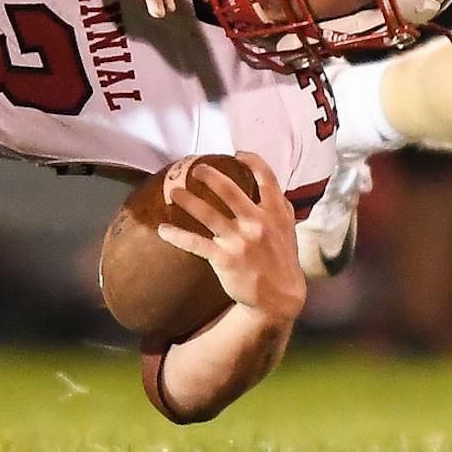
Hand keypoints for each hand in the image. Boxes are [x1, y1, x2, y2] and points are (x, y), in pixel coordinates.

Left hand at [155, 152, 306, 323]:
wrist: (279, 297)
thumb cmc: (282, 259)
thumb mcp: (287, 229)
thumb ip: (279, 206)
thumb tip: (267, 183)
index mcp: (275, 212)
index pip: (265, 177)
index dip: (251, 161)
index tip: (237, 154)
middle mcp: (257, 222)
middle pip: (229, 189)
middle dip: (209, 175)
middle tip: (195, 168)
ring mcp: (240, 240)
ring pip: (207, 213)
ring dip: (187, 200)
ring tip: (174, 192)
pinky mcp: (225, 259)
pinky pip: (195, 243)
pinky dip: (177, 236)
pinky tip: (163, 231)